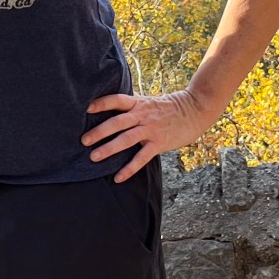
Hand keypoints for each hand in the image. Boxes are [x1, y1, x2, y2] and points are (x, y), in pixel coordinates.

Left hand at [82, 88, 216, 179]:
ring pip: (126, 139)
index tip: (86, 109)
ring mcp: (151, 130)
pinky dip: (129, 169)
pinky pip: (141, 158)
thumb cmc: (169, 107)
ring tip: (94, 157)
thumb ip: (132, 105)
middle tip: (83, 141)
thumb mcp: (149, 101)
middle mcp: (142, 115)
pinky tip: (118, 178)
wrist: (195, 110)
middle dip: (99, 131)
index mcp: (138, 103)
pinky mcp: (159, 143)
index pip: (117, 100)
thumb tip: (111, 107)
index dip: (102, 103)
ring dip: (109, 148)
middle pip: (117, 122)